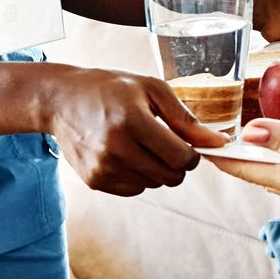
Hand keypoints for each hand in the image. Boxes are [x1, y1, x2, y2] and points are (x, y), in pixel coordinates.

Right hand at [41, 67, 229, 195]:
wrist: (62, 100)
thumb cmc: (111, 89)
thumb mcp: (151, 90)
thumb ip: (185, 119)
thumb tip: (217, 143)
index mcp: (132, 120)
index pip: (181, 157)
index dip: (193, 155)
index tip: (188, 145)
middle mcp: (115, 147)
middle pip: (170, 176)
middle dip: (177, 164)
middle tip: (167, 144)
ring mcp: (102, 167)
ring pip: (153, 184)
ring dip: (157, 169)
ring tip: (141, 144)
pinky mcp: (94, 180)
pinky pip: (134, 189)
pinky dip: (138, 176)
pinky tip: (127, 154)